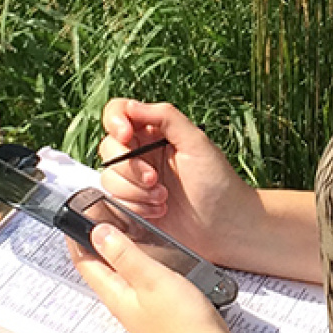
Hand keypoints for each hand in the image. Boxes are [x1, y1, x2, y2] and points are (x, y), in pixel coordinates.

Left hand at [69, 223, 264, 332]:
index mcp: (116, 295)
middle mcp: (124, 304)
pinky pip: (140, 284)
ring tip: (122, 233)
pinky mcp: (159, 313)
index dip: (76, 238)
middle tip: (95, 221)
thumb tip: (98, 232)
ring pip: (121, 276)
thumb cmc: (183, 325)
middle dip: (95, 244)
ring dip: (118, 254)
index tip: (73, 218)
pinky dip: (139, 266)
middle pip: (101, 269)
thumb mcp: (151, 280)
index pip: (85, 263)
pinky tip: (152, 262)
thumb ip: (124, 255)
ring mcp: (141, 310)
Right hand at [98, 99, 256, 262]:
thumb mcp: (196, 142)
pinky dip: (135, 206)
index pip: (120, 113)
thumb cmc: (217, 182)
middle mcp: (141, 152)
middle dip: (130, 167)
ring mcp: (134, 180)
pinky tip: (158, 210)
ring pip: (109, 177)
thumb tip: (132, 106)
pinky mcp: (131, 205)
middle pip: (109, 147)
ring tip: (163, 198)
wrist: (224, 226)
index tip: (126, 136)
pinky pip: (115, 201)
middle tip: (155, 179)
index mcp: (155, 131)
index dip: (116, 122)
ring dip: (135, 190)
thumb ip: (166, 117)